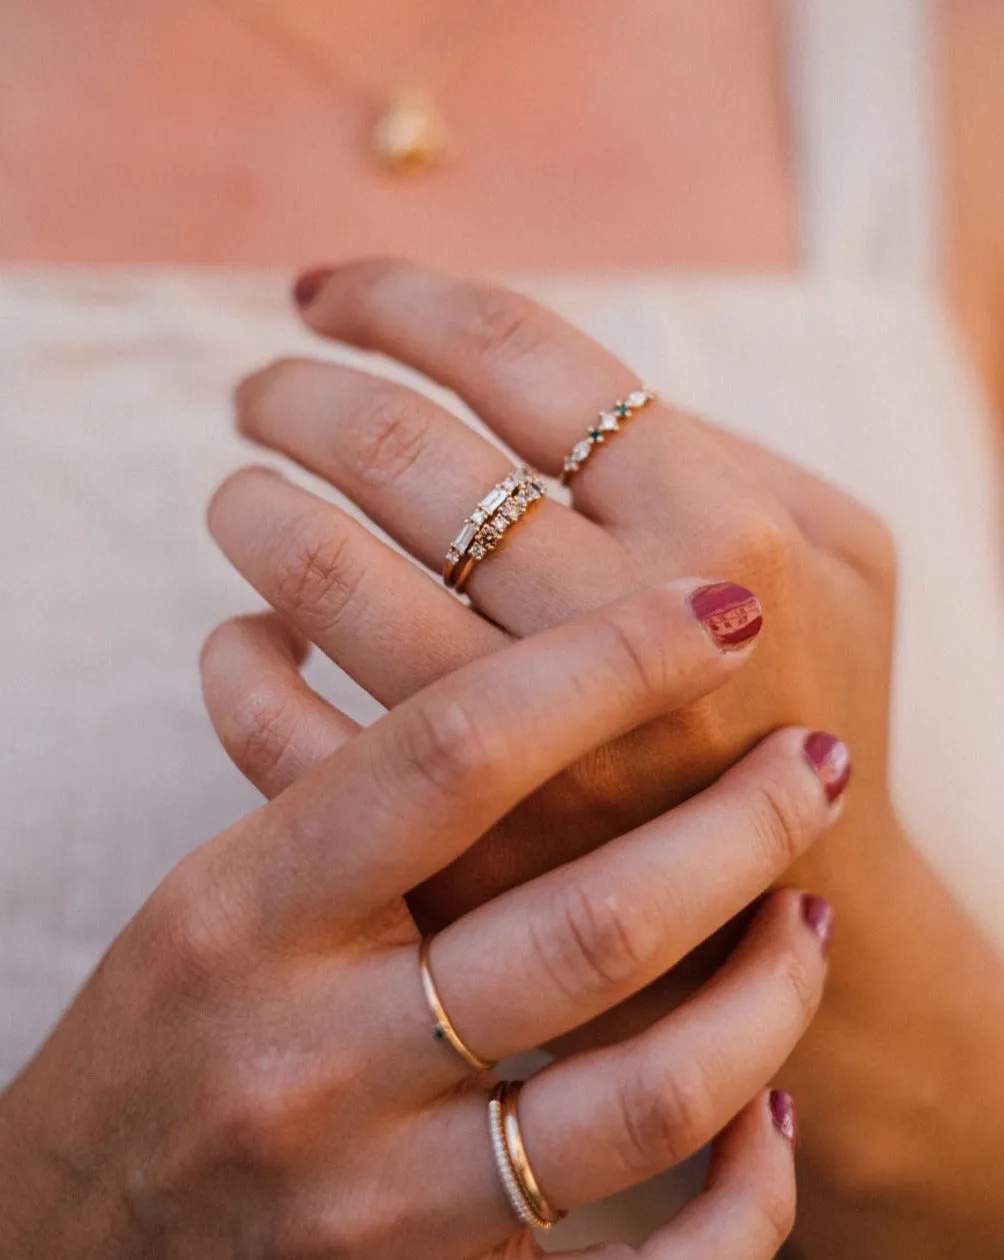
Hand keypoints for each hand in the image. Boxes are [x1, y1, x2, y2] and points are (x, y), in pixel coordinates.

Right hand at [0, 585, 840, 1259]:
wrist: (67, 1241)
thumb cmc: (160, 1031)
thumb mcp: (217, 889)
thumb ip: (345, 787)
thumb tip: (481, 633)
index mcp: (250, 912)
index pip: (455, 754)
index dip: (607, 667)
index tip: (715, 611)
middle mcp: (316, 1057)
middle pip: (585, 926)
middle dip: (734, 827)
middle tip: (810, 757)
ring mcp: (381, 1199)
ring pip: (641, 1097)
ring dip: (765, 993)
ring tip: (811, 909)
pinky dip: (740, 1201)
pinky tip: (770, 1113)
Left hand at [205, 261, 1003, 1256]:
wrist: (784, 916)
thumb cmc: (808, 701)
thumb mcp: (834, 546)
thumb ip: (714, 441)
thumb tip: (523, 373)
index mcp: (722, 524)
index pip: (515, 354)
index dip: (395, 299)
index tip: (322, 294)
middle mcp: (618, 629)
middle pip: (400, 453)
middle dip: (300, 398)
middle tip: (262, 395)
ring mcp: (529, 754)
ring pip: (323, 578)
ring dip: (252, 512)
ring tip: (237, 494)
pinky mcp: (452, 853)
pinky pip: (282, 731)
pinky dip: (235, 665)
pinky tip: (247, 637)